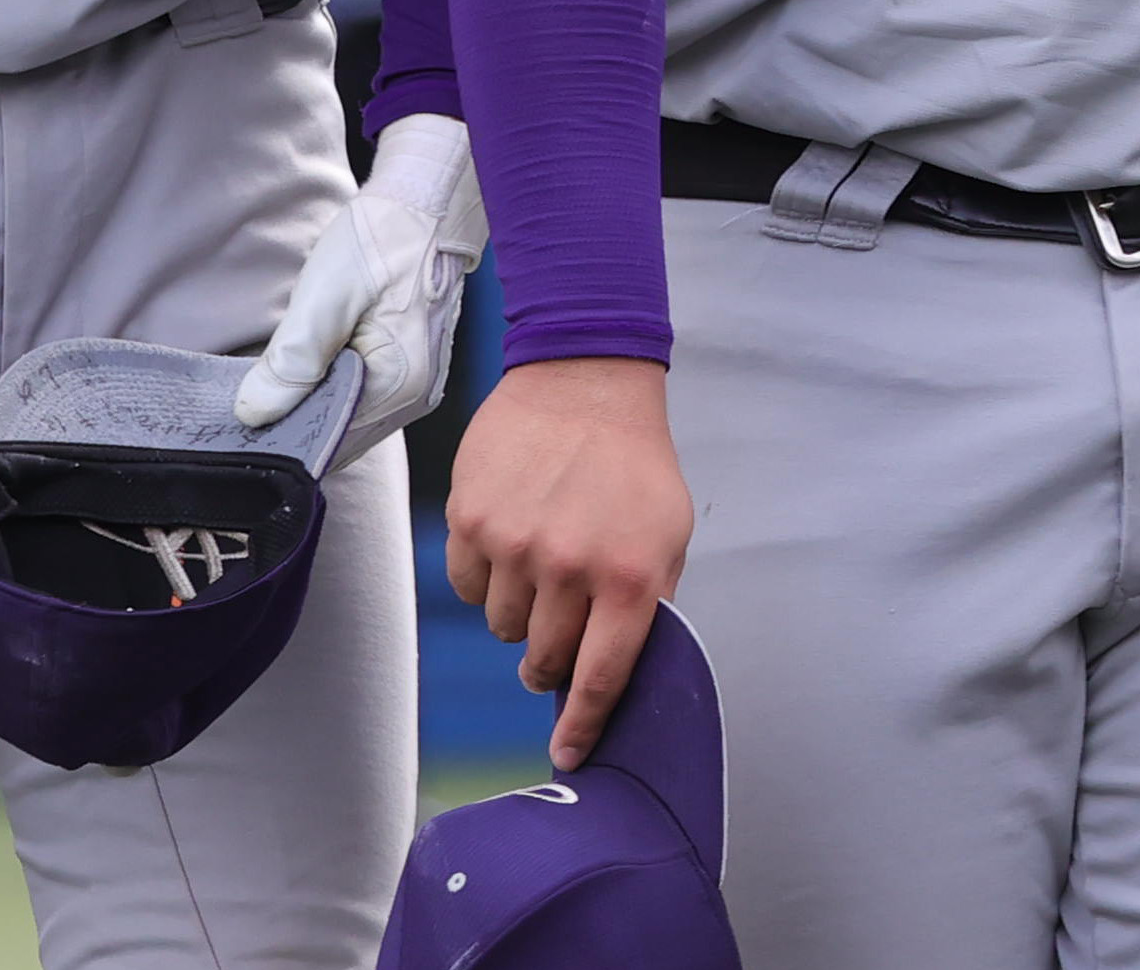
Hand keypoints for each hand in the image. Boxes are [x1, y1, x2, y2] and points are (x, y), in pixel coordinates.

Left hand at [234, 113, 489, 454]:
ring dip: (309, 408)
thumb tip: (254, 414)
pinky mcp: (409, 367)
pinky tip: (300, 376)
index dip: (281, 435)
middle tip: (242, 407)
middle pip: (339, 433)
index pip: (327, 437)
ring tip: (265, 390)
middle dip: (292, 423)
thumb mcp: (328, 295)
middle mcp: (415, 395)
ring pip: (347, 417)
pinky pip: (360, 398)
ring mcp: (416, 383)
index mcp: (400, 384)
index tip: (237, 425)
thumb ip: (293, 361)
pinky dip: (328, 393)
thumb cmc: (384, 240)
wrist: (429, 203)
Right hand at [445, 355, 691, 769]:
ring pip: (504, 627)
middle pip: (544, 660)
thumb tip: (616, 671)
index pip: (602, 677)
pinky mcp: (471, 522)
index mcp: (631, 576)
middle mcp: (571, 567)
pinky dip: (488, 577)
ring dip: (523, 609)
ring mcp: (516, 545)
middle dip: (552, 657)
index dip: (583, 726)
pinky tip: (511, 536)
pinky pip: (469, 588)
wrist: (585, 383)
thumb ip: (648, 602)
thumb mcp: (670, 532)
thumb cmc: (634, 463)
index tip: (570, 756)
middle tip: (562, 622)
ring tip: (544, 556)